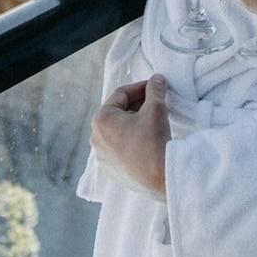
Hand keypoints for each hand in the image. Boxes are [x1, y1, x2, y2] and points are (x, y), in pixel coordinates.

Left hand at [90, 75, 170, 195]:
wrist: (161, 177)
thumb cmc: (154, 140)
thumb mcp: (156, 108)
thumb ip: (154, 90)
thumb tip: (157, 79)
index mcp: (101, 119)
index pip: (121, 95)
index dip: (140, 87)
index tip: (154, 86)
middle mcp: (95, 138)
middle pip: (117, 113)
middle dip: (136, 106)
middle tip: (154, 102)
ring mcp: (101, 157)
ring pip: (118, 132)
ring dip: (133, 123)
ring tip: (151, 121)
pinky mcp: (111, 171)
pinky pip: (119, 150)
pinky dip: (130, 142)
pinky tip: (146, 141)